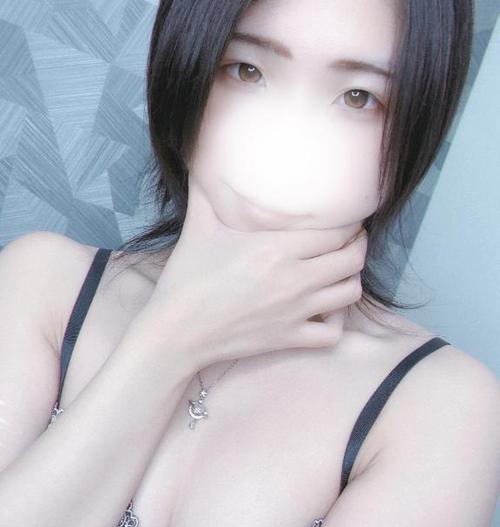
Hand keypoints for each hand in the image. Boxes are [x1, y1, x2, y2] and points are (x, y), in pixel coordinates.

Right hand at [142, 175, 367, 368]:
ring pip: (350, 293)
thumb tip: (199, 156)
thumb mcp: (198, 227)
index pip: (337, 232)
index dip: (349, 223)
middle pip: (353, 259)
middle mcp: (296, 279)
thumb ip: (206, 191)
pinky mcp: (290, 339)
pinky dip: (337, 322)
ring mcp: (296, 312)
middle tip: (349, 240)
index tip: (345, 219)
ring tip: (340, 272)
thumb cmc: (187, 279)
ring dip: (351, 279)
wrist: (177, 332)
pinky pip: (333, 334)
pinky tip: (327, 312)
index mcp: (278, 248)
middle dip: (357, 246)